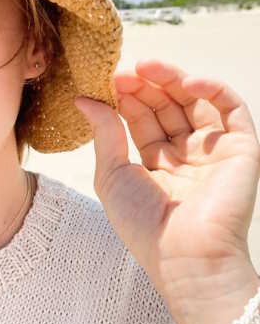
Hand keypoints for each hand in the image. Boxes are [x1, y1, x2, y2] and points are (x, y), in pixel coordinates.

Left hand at [75, 58, 259, 323]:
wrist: (184, 258)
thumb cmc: (143, 226)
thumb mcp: (112, 175)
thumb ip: (103, 133)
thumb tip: (83, 99)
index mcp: (155, 164)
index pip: (142, 119)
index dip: (128, 97)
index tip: (110, 78)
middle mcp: (185, 155)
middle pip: (167, 106)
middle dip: (147, 85)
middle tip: (126, 69)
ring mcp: (213, 150)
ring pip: (195, 102)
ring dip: (173, 79)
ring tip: (148, 66)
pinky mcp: (240, 149)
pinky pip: (231, 110)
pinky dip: (213, 89)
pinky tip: (187, 81)